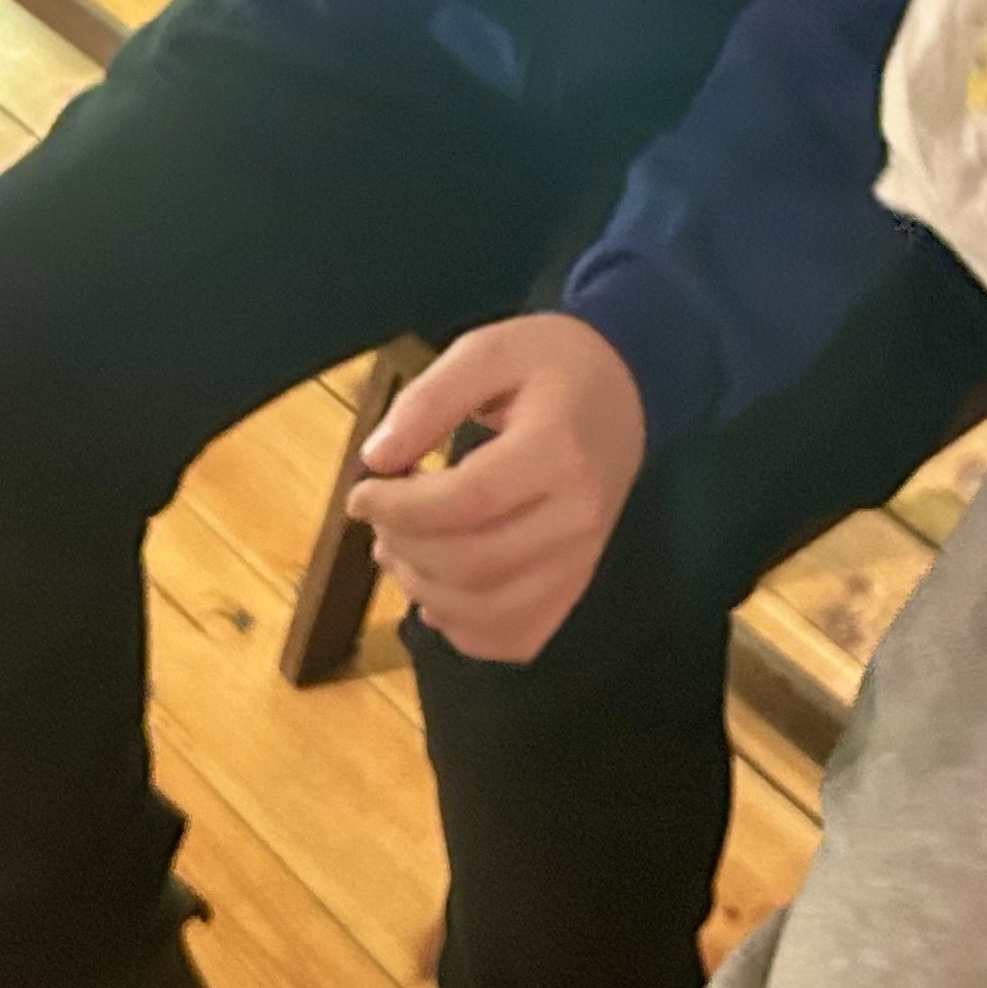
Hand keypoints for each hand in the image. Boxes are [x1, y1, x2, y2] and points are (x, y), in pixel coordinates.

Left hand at [346, 314, 647, 663]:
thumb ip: (428, 400)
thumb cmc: (549, 365)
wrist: (625, 391)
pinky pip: (517, 636)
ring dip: (424, 592)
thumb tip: (376, 460)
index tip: (361, 494)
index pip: (467, 501)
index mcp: (558, 449)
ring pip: (489, 610)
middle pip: (473, 563)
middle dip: (406, 549)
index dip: (400, 508)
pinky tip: (439, 593)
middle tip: (379, 521)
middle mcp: (579, 515)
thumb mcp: (486, 351)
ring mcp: (584, 558)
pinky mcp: (578, 585)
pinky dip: (465, 630)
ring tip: (400, 552)